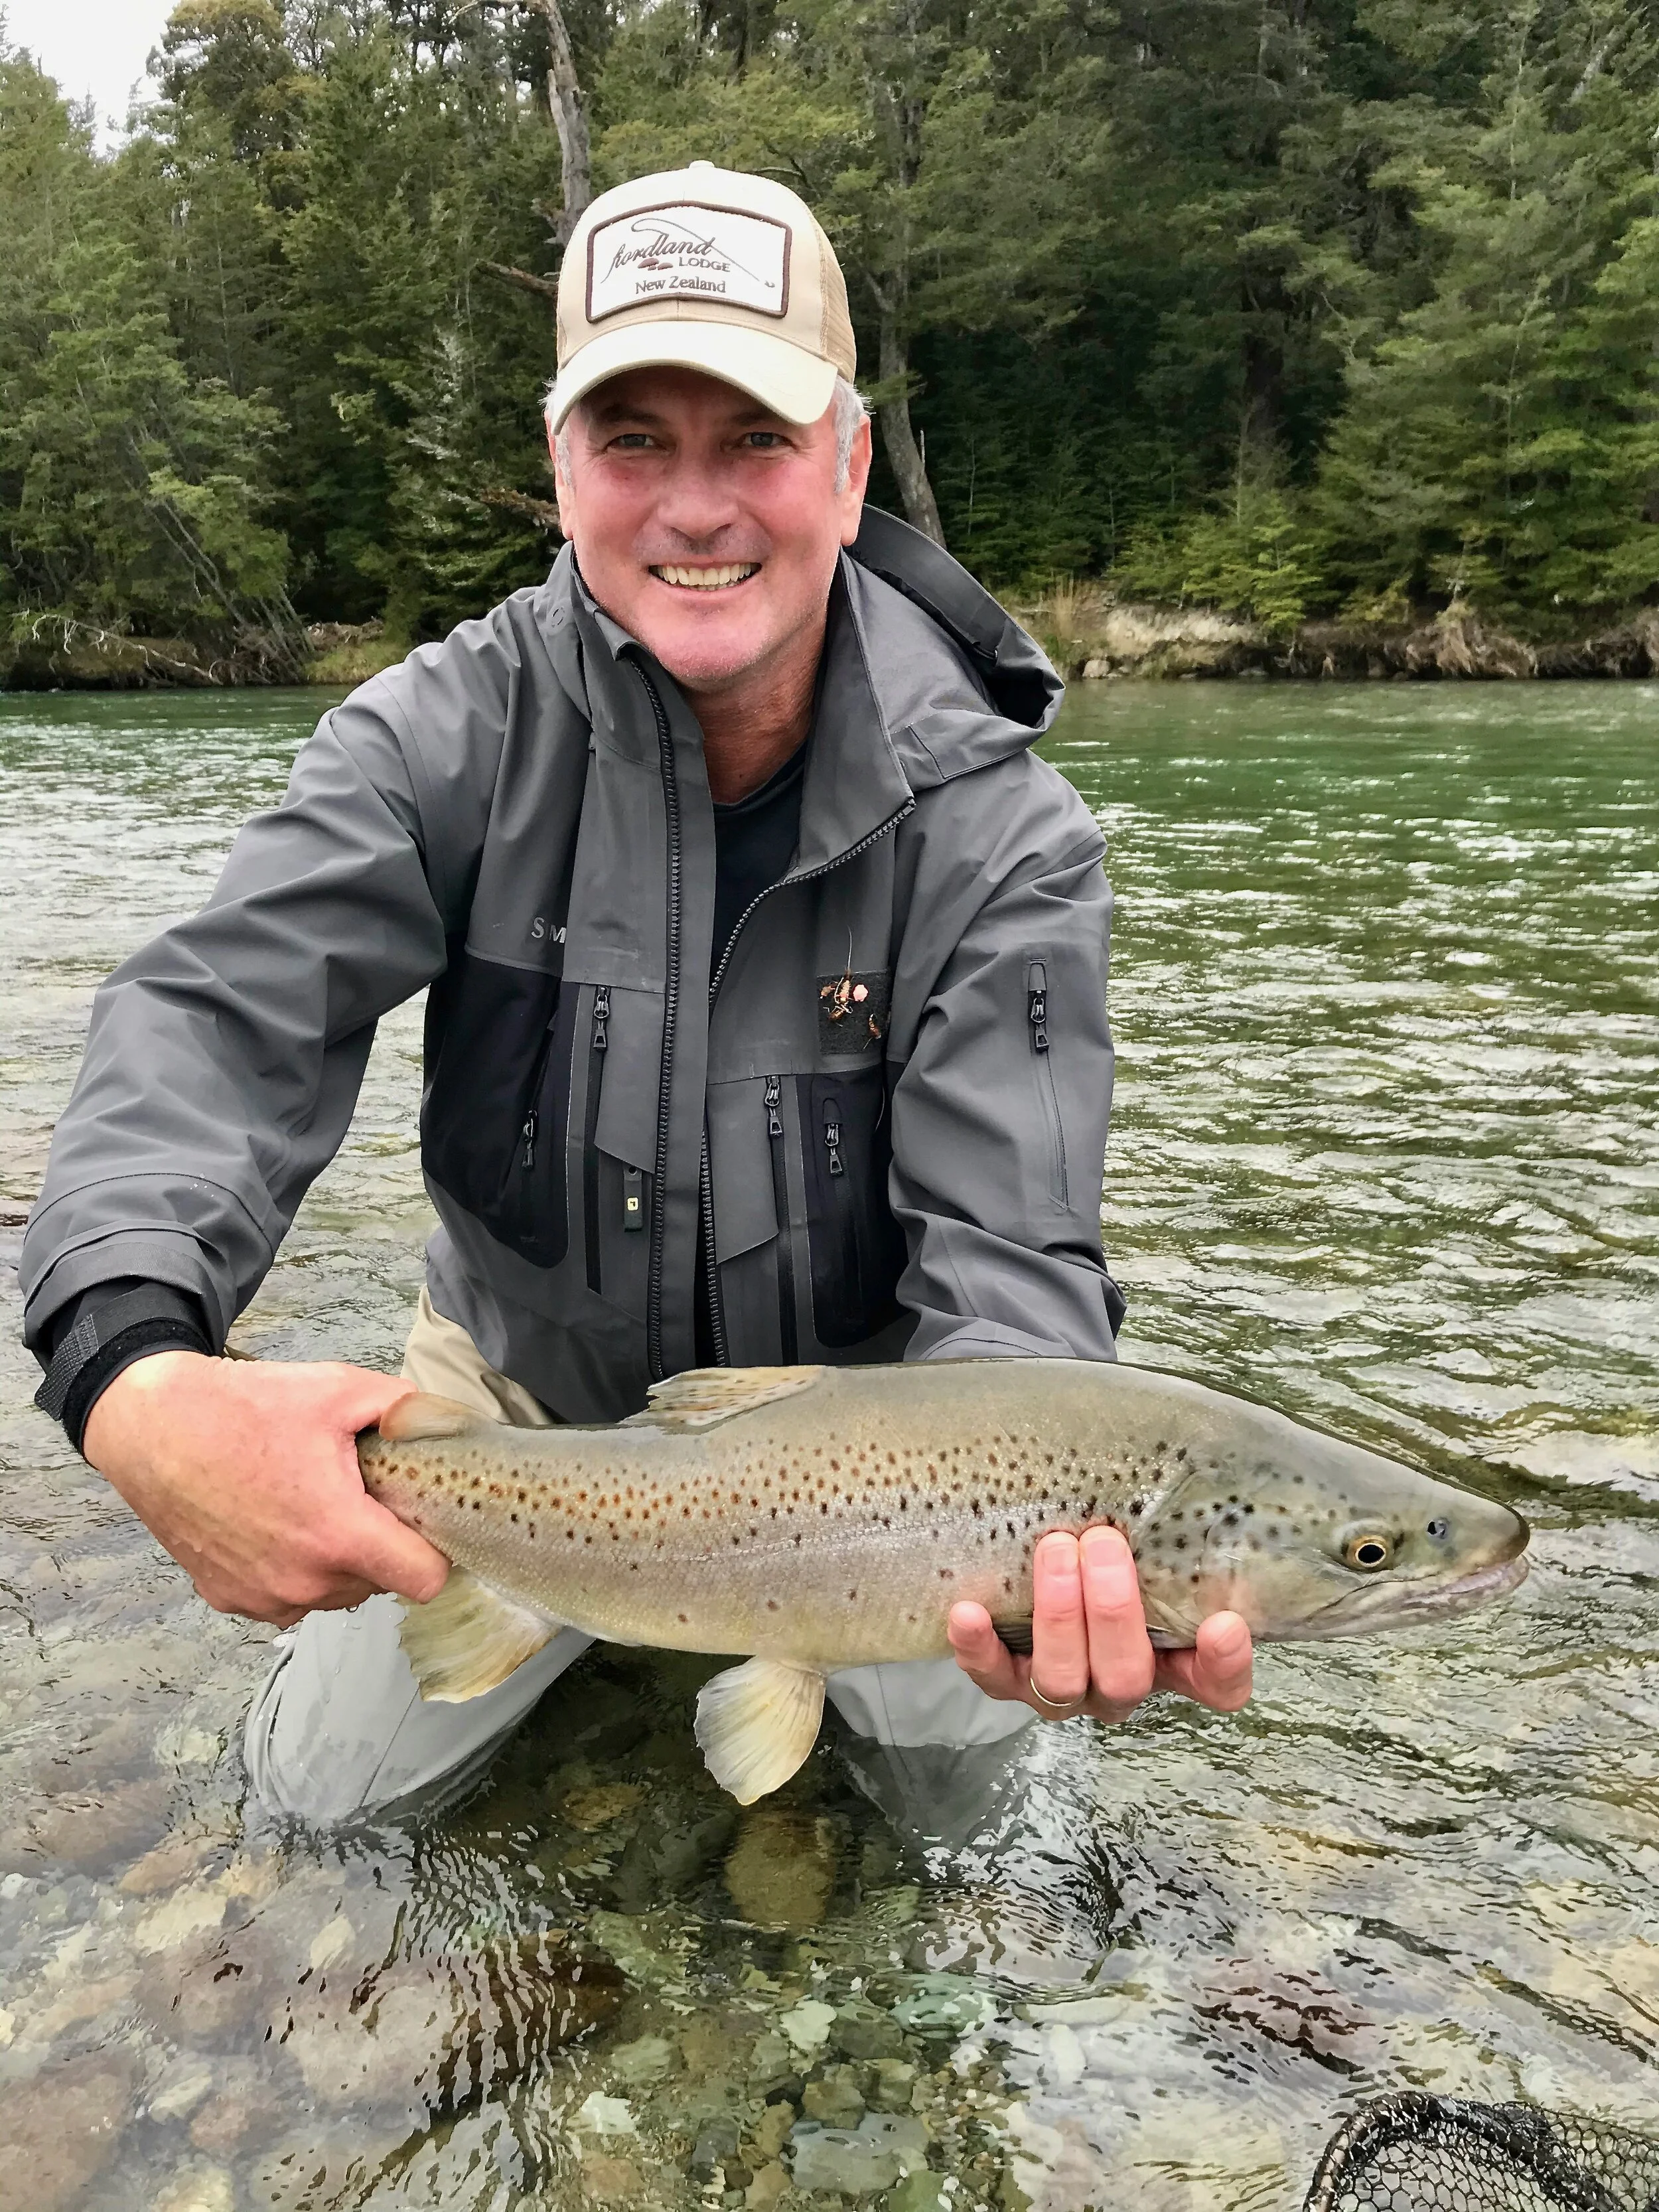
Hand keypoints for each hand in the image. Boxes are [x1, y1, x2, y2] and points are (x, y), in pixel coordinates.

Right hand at [82, 1350, 449, 1627]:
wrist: (152, 1427)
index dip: (434, 1551)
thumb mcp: (338, 1389)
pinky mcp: (228, 1598)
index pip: (424, 1580)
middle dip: (380, 1546)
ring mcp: (262, 1597)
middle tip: (360, 1497)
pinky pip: (286, 1597)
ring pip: (333, 1594)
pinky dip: (292, 1570)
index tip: (423, 1523)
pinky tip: (275, 1524)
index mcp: (338, 1534)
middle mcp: (302, 1581)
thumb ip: (407, 1408)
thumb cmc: (244, 1407)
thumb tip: (451, 1424)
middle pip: (378, 1584)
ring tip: (312, 1505)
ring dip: (336, 1562)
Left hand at [947, 1524, 1251, 1723]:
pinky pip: (991, 1676)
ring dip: (1059, 1616)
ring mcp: (1062, 1688)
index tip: (1224, 1623)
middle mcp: (1118, 1684)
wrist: (1035, 1571)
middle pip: (1125, 1676)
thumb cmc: (1105, 1550)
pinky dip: (978, 1647)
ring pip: (1062, 1679)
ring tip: (1054, 1550)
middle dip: (1113, 1610)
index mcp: (1170, 1659)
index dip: (1224, 1665)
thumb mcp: (1145, 1542)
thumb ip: (1162, 1529)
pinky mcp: (1008, 1681)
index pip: (1217, 1685)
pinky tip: (968, 1611)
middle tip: (1104, 1542)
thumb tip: (1177, 1465)